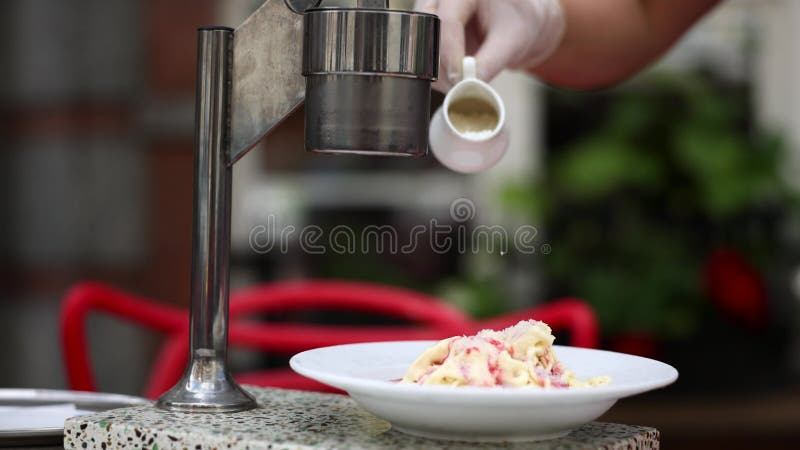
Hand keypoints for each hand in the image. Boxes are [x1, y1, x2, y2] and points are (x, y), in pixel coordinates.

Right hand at [416, 0, 565, 90]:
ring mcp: (434, 15)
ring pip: (421, 46)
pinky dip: (438, 74)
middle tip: (458, 86)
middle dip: (441, 63)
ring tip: (461, 85)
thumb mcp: (512, 41)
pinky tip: (457, 80)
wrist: (518, 24)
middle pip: (426, 31)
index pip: (448, 19)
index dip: (451, 51)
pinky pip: (425, 57)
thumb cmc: (519, 22)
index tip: (459, 78)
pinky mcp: (430, 34)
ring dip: (438, 72)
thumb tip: (471, 86)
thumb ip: (491, 62)